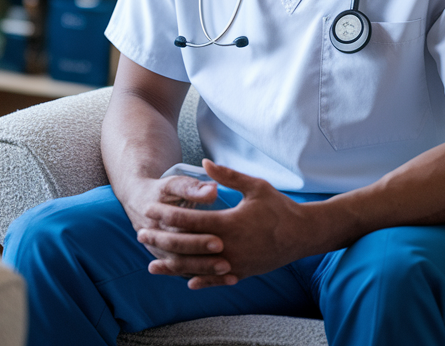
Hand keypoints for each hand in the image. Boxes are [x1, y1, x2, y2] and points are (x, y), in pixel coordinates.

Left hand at [138, 160, 339, 289]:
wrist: (304, 235)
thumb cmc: (279, 207)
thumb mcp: (255, 186)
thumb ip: (228, 176)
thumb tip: (204, 162)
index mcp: (230, 223)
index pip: (191, 220)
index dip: (168, 215)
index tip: (150, 211)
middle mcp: (230, 247)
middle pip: (188, 246)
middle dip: (162, 240)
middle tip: (140, 235)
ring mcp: (236, 263)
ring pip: (198, 268)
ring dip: (173, 267)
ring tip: (152, 265)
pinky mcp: (243, 273)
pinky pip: (218, 280)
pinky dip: (201, 281)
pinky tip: (187, 282)